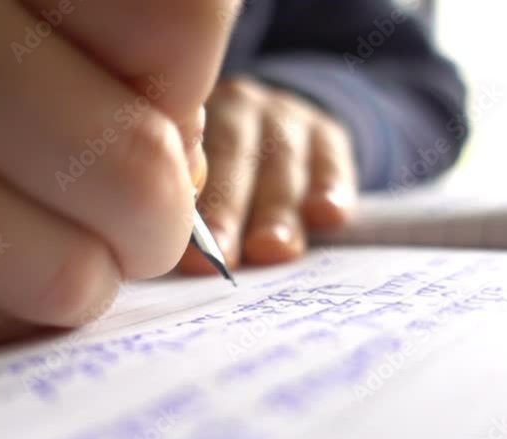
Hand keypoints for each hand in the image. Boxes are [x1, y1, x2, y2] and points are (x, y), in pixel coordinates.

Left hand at [179, 76, 357, 273]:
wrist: (273, 147)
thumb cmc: (214, 185)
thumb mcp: (193, 186)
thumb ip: (185, 215)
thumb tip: (175, 263)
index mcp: (185, 119)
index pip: (183, 159)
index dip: (187, 206)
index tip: (189, 251)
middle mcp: (236, 108)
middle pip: (231, 155)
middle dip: (229, 211)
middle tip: (225, 256)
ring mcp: (283, 115)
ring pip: (282, 160)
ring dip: (278, 211)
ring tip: (275, 249)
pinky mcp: (326, 131)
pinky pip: (329, 158)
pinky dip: (331, 187)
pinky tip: (328, 215)